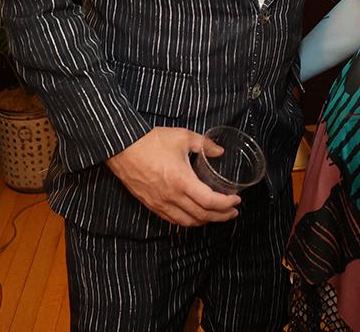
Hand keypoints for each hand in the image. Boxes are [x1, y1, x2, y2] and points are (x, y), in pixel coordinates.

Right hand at [106, 126, 239, 225]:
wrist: (122, 148)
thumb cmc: (152, 141)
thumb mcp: (183, 137)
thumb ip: (205, 145)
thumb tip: (219, 151)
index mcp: (182, 181)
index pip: (210, 201)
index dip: (226, 204)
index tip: (237, 200)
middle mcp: (172, 197)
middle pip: (202, 215)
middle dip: (221, 216)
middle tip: (233, 212)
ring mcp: (160, 203)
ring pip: (187, 222)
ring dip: (205, 221)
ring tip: (217, 216)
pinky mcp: (151, 204)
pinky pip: (172, 220)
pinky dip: (187, 221)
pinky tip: (194, 216)